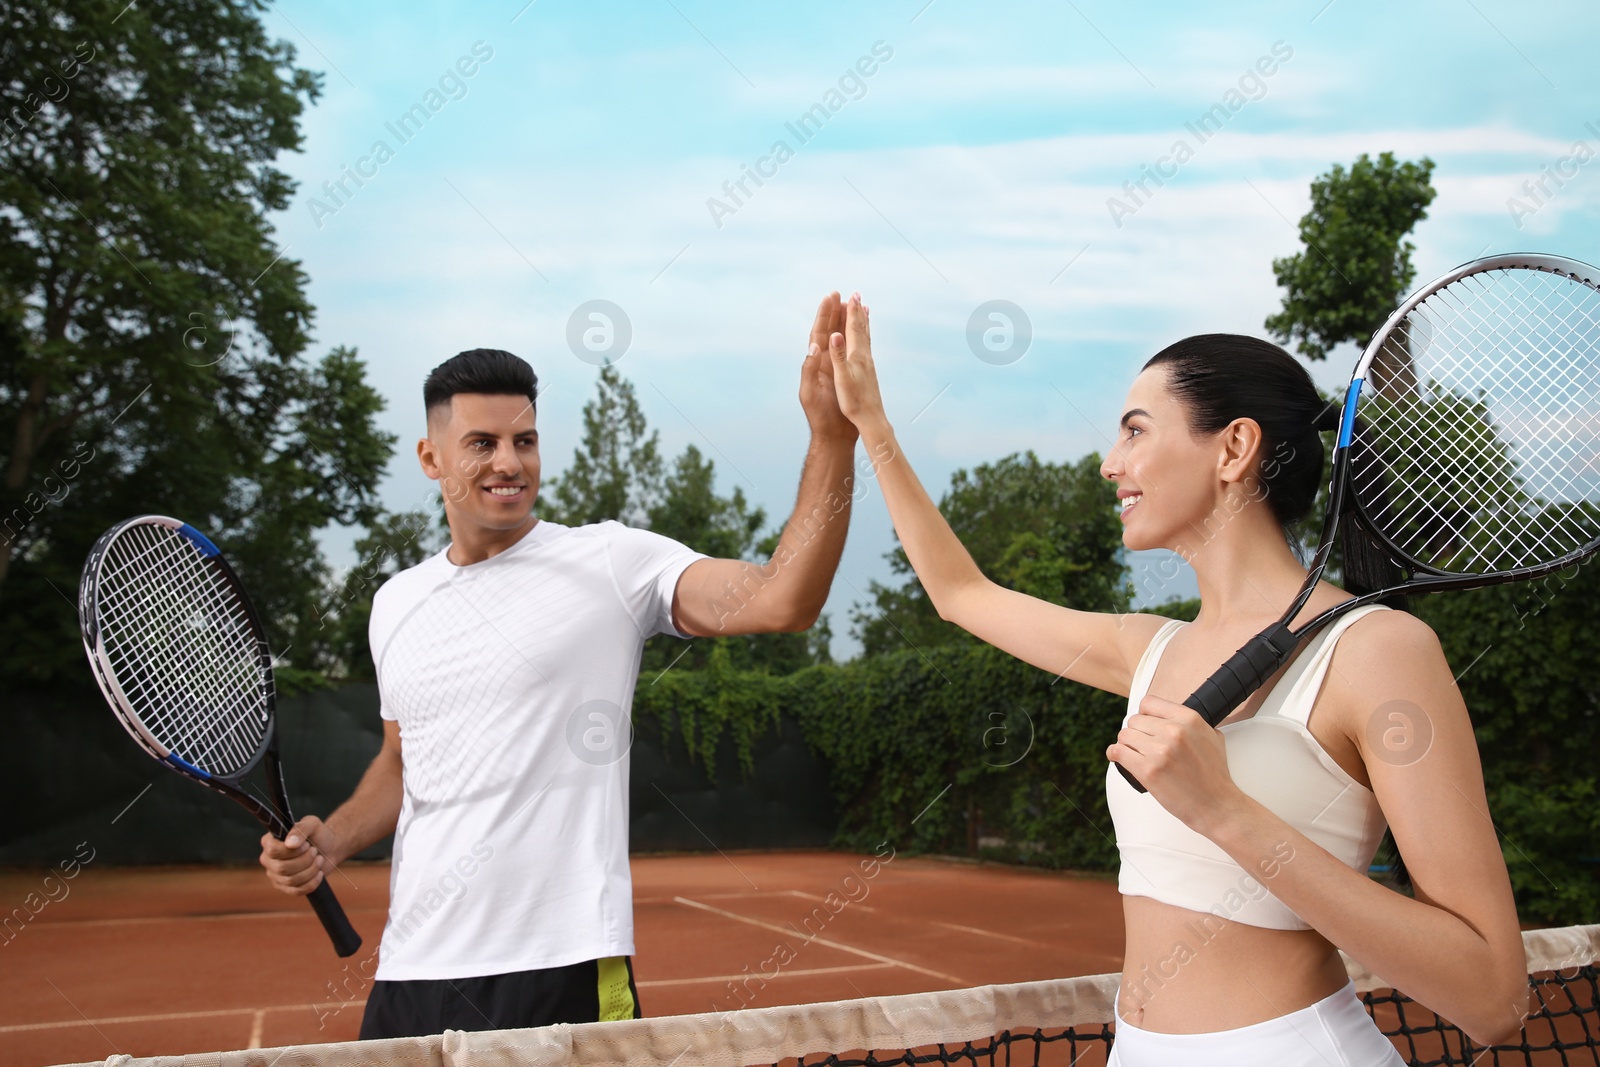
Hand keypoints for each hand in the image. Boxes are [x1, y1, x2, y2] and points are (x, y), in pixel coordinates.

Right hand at [259, 815, 337, 895]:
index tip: (306, 845)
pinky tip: (319, 873)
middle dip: (304, 861)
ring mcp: (275, 875)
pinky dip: (312, 882)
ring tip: (319, 860)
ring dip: (310, 870)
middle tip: (314, 852)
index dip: (292, 851)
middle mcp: (268, 859)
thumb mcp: (312, 824)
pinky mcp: (285, 887)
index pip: (273, 851)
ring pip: (290, 880)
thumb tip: (290, 844)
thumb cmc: (318, 834)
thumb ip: (300, 829)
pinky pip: (296, 891)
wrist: (329, 848)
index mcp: (269, 842)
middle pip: (282, 868)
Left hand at [799, 291, 856, 443]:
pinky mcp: (847, 375)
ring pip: (842, 339)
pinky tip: (863, 331)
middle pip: (830, 331)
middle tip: (842, 294)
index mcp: (815, 363)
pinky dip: (857, 339)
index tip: (831, 297)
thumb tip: (813, 346)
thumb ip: (809, 369)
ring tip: (854, 305)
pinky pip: (853, 352)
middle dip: (835, 312)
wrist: (833, 435)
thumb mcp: (809, 393)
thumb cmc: (820, 416)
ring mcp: (836, 368)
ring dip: (846, 322)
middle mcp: (825, 362)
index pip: (818, 333)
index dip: (824, 314)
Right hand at [829, 291, 889, 436]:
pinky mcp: (869, 371)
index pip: (853, 329)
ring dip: (863, 321)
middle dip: (857, 311)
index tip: (850, 295)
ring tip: (864, 308)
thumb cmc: (854, 403)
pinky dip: (866, 336)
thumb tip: (834, 334)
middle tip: (856, 294)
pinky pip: (867, 347)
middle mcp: (865, 357)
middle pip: (861, 328)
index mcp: (856, 357)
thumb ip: (838, 355)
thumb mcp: (842, 379)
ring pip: (866, 336)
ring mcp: (868, 364)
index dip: (851, 312)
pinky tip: (866, 337)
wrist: (872, 420)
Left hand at [1108, 694, 1244, 833]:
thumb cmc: (1214, 775)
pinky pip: (1117, 752)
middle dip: (1136, 733)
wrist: (1216, 805)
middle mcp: (1174, 731)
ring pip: (1124, 735)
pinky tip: (1120, 758)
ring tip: (1135, 754)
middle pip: (1134, 720)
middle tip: (1143, 746)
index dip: (1144, 714)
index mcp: (1189, 719)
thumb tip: (1169, 716)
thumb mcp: (1211, 737)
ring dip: (1126, 745)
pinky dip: (1115, 754)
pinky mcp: (1147, 770)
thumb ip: (1190, 723)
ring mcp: (1160, 751)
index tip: (1145, 725)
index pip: (1149, 703)